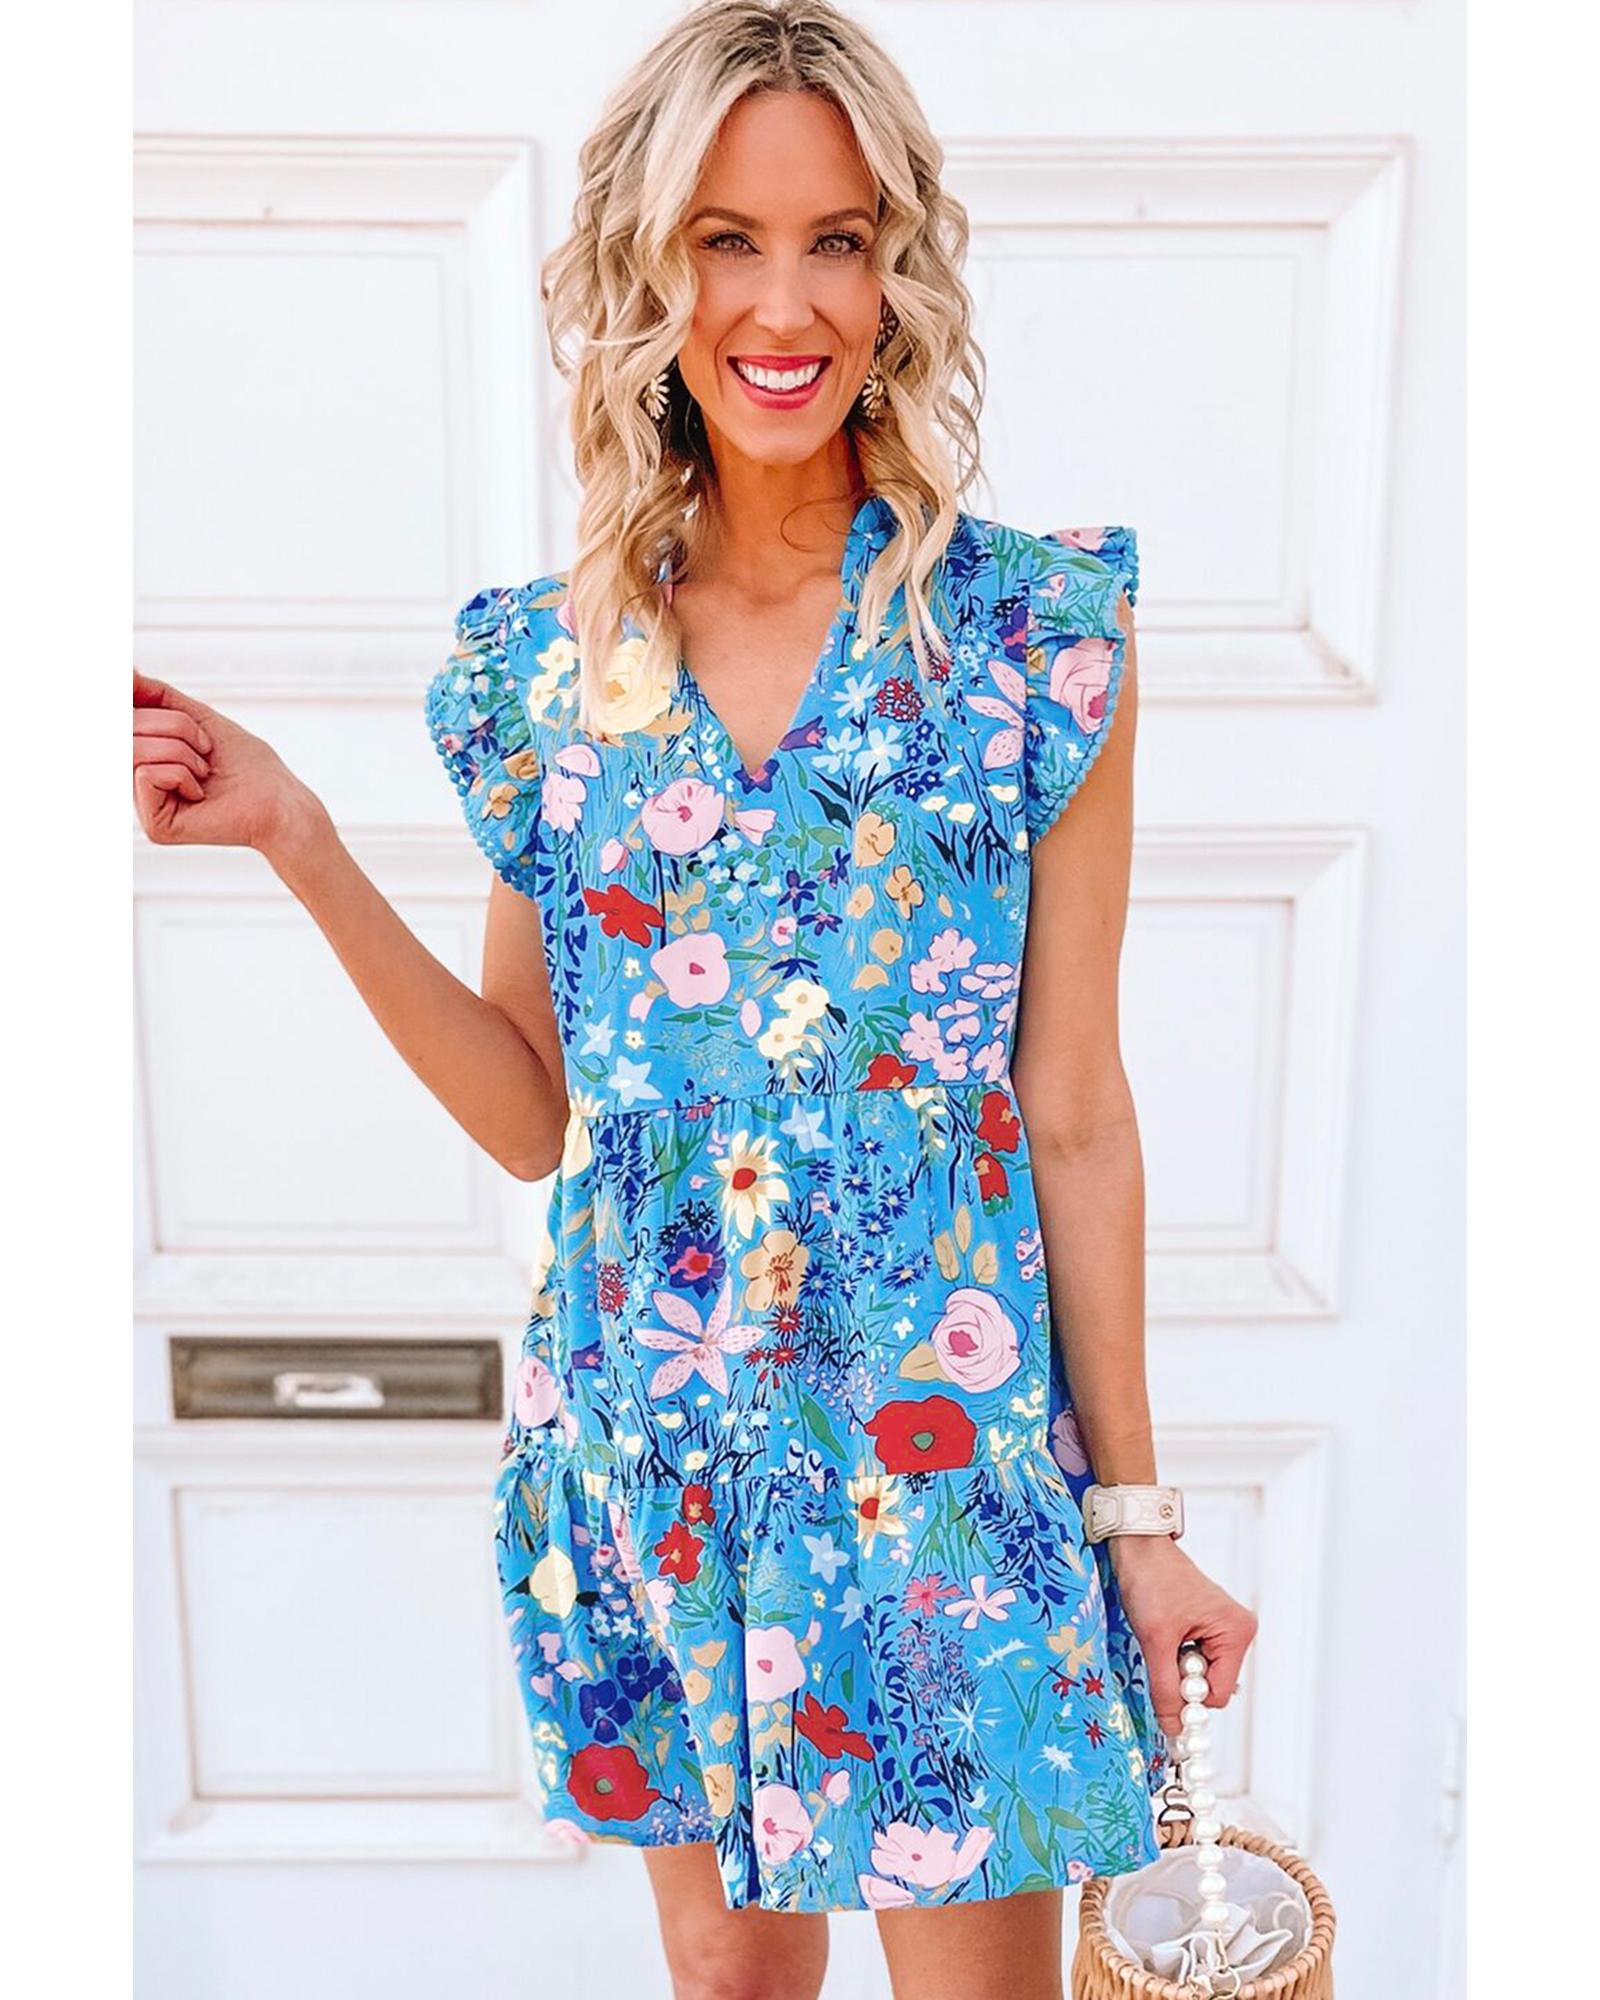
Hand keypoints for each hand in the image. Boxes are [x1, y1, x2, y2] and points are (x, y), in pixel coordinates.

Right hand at [133, 669, 326, 860]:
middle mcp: (136, 781)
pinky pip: (146, 774)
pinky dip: (182, 773)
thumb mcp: (197, 716)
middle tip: (205, 747)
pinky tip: (201, 793)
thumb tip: (124, 672)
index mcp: (145, 757)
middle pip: (126, 728)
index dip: (127, 697)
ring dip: (181, 750)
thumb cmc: (246, 762)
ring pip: (133, 750)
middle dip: (176, 726)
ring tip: (205, 770)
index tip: (134, 680)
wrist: (278, 799)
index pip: (122, 715)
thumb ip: (157, 696)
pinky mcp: (154, 826)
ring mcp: (144, 805)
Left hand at [1104, 1534, 1257, 1738]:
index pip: (1216, 1694)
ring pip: (1201, 1675)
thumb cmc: (1151, 1581)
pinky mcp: (1209, 1629)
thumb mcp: (1155, 1639)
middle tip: (1161, 1649)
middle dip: (1182, 1678)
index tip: (1163, 1681)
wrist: (1139, 1546)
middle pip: (1210, 1687)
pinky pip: (1196, 1661)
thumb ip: (1165, 1688)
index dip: (1188, 1696)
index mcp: (1237, 1632)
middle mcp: (1238, 1632)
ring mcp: (1225, 1631)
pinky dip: (1177, 1656)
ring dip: (1177, 1666)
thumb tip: (1173, 1729)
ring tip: (1162, 1635)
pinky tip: (1166, 1633)